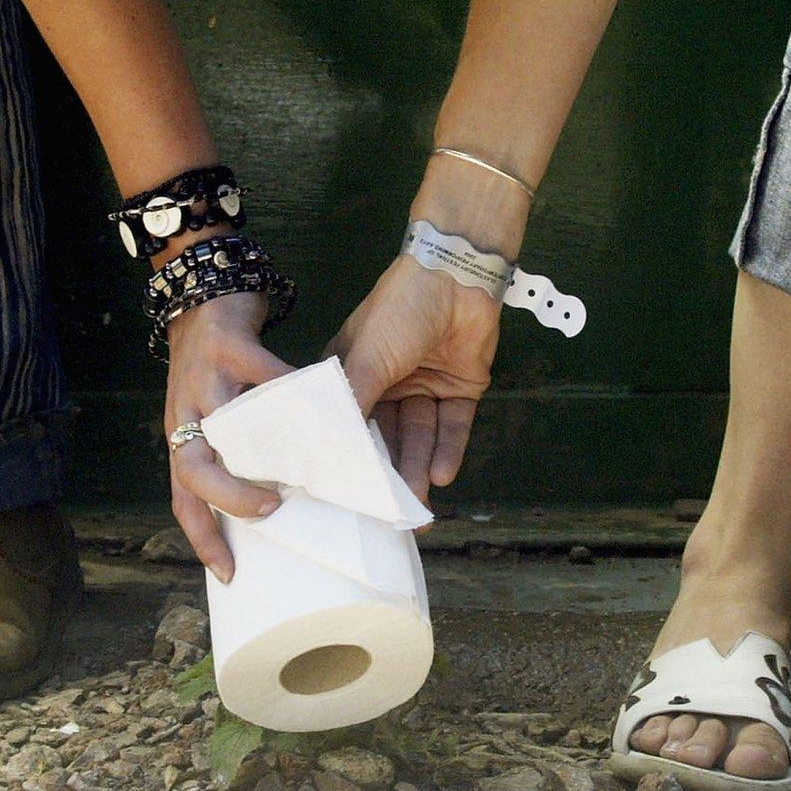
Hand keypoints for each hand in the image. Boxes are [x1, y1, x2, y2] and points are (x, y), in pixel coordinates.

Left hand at [164, 291, 294, 582]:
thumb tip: (290, 489)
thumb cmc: (221, 362)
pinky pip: (262, 371)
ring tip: (303, 460)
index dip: (202, 539)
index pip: (183, 500)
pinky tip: (321, 398)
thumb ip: (244, 446)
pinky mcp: (227, 343)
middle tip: (271, 511)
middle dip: (228, 500)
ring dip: (263, 447)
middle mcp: (187, 413)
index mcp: (184, 436)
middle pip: (191, 470)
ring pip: (225, 425)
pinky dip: (292, 387)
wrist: (204, 291)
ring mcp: (203, 378)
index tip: (230, 574)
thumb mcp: (220, 409)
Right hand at [329, 257, 502, 503]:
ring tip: (418, 506)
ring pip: (419, 435)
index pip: (346, 422)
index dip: (346, 456)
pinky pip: (452, 425)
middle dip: (388, 472)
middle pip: (385, 436)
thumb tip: (330, 454)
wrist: (458, 276)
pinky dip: (447, 449)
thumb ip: (350, 406)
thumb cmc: (398, 311)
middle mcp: (385, 383)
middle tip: (388, 513)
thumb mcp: (365, 358)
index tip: (342, 495)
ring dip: (417, 467)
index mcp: (353, 372)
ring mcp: (423, 385)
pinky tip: (442, 475)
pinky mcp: (459, 387)